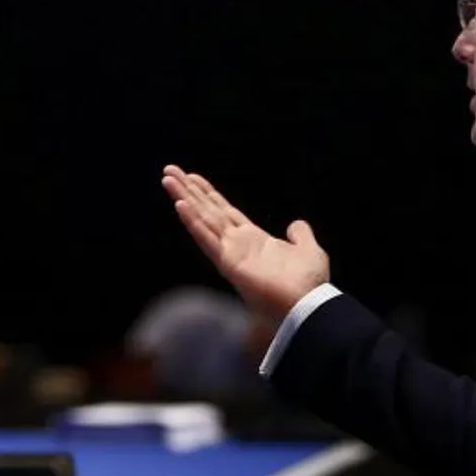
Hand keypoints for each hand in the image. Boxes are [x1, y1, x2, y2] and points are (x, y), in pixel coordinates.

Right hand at [161, 165, 329, 321]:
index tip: (192, 177)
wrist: (306, 305)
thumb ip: (300, 235)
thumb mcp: (308, 250)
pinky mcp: (227, 262)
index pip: (224, 211)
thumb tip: (295, 225)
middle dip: (189, 191)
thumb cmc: (308, 284)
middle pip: (208, 211)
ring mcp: (229, 253)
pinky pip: (207, 238)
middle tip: (170, 171)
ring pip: (202, 219)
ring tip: (168, 180)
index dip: (208, 194)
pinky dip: (193, 222)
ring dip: (184, 199)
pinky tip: (180, 206)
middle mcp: (236, 244)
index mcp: (253, 240)